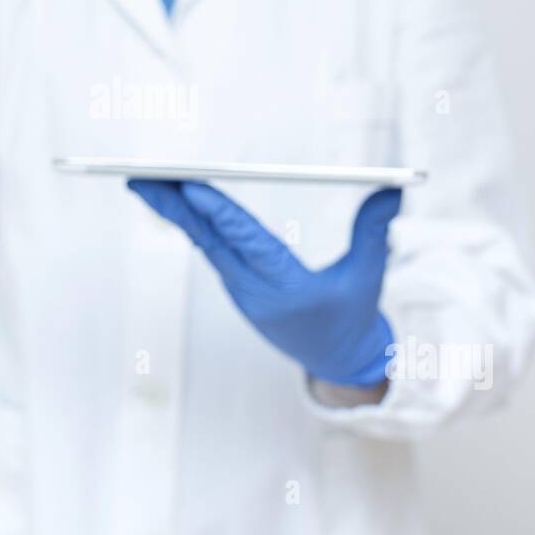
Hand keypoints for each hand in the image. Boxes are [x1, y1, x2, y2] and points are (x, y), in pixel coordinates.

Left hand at [128, 180, 400, 386]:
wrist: (336, 359)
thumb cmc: (354, 315)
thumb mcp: (370, 276)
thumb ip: (375, 232)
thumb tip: (394, 189)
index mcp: (286, 288)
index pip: (247, 242)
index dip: (217, 212)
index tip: (189, 186)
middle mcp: (254, 289)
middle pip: (208, 239)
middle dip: (173, 205)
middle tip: (140, 175)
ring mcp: (240, 289)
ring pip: (202, 242)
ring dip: (173, 211)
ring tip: (145, 181)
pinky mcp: (236, 286)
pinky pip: (208, 248)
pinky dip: (188, 222)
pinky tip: (171, 200)